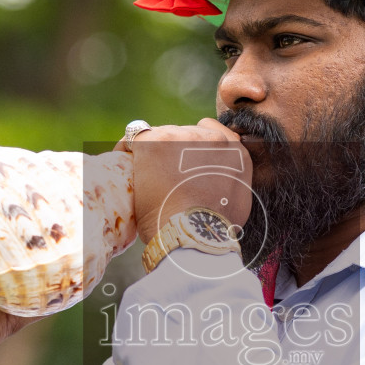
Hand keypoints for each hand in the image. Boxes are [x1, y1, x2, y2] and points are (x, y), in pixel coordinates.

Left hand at [124, 119, 252, 241]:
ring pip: (160, 135)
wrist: (192, 234)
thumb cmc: (212, 229)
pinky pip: (133, 138)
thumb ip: (231, 181)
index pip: (209, 130)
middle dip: (173, 151)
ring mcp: (182, 137)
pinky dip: (127, 150)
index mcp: (233, 151)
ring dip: (152, 152)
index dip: (193, 144)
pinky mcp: (154, 142)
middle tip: (162, 175)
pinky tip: (126, 166)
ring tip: (143, 175)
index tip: (183, 160)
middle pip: (183, 133)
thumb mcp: (238, 202)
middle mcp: (210, 138)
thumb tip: (219, 180)